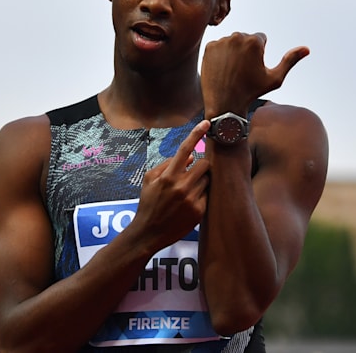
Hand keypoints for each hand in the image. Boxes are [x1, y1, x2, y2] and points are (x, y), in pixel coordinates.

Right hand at [131, 120, 210, 251]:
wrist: (148, 233)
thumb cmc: (148, 203)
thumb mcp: (149, 180)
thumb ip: (167, 164)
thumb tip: (191, 155)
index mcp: (168, 176)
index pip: (185, 149)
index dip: (196, 133)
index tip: (206, 123)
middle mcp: (181, 186)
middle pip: (205, 164)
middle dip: (202, 166)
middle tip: (194, 174)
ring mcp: (191, 199)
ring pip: (208, 180)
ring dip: (202, 181)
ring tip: (188, 192)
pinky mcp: (199, 211)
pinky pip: (208, 195)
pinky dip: (201, 196)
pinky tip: (189, 204)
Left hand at [201, 32, 308, 115]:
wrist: (224, 103)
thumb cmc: (252, 92)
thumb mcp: (275, 78)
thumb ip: (290, 60)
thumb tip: (307, 49)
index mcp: (255, 41)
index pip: (261, 38)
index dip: (260, 54)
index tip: (254, 68)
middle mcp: (237, 36)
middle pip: (246, 38)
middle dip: (246, 50)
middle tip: (243, 71)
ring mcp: (221, 41)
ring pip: (232, 42)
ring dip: (233, 52)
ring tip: (232, 71)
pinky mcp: (209, 47)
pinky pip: (219, 46)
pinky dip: (220, 55)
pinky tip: (222, 69)